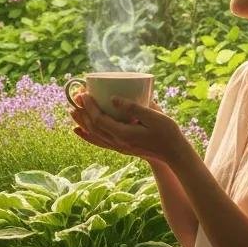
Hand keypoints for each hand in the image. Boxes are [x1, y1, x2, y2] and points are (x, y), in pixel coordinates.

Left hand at [68, 92, 188, 166]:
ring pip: (94, 135)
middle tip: (76, 97)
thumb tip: (112, 98)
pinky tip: (79, 130)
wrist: (174, 152)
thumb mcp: (153, 116)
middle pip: (93, 127)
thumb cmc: (167, 132)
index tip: (84, 94)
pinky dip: (87, 136)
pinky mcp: (122, 147)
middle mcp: (118, 142)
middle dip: (83, 112)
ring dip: (82, 122)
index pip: (99, 120)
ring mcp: (119, 147)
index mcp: (124, 134)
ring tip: (73, 111)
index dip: (89, 107)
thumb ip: (133, 107)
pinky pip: (99, 142)